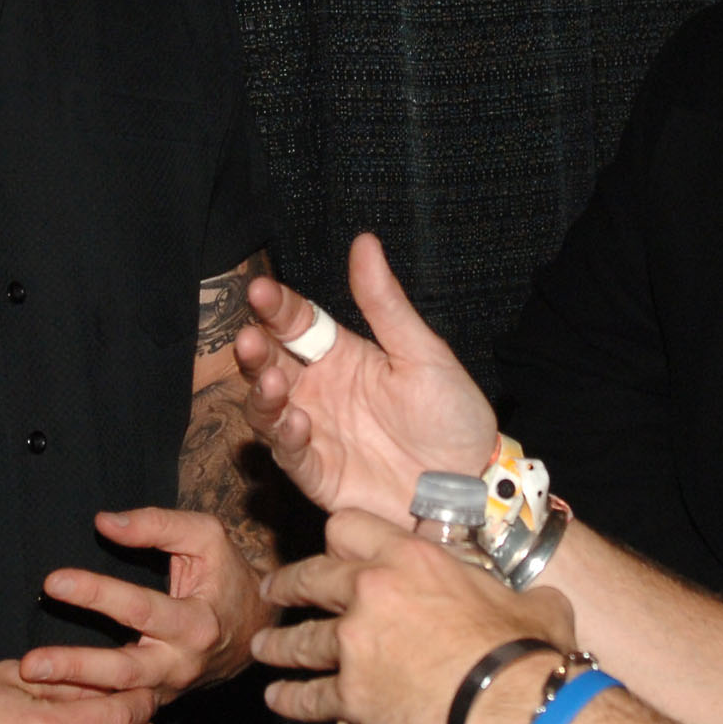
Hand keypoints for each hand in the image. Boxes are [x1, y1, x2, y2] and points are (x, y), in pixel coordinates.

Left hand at [21, 507, 273, 702]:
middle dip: (76, 668)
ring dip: (73, 692)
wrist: (256, 628)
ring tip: (30, 681)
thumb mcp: (206, 538)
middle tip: (31, 663)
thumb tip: (103, 522)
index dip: (97, 594)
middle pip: (125, 671)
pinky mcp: (156, 701)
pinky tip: (46, 700)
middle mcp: (182, 663)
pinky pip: (117, 708)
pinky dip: (83, 705)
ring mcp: (169, 688)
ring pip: (118, 699)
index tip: (53, 581)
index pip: (141, 609)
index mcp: (198, 623)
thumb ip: (157, 525)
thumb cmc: (227, 575)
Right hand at [236, 233, 500, 522]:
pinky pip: (291, 456)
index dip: (277, 307)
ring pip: (269, 410)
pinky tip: (297, 422)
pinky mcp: (319, 475)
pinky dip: (287, 439)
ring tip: (274, 381)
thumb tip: (364, 241)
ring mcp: (315, 433)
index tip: (260, 290)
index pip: (298, 324)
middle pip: (272, 364)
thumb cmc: (451, 415)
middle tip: (250, 338)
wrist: (472, 482)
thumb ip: (385, 304)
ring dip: (264, 394)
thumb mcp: (422, 353)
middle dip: (256, 351)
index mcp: (342, 356)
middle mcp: (319, 392)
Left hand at [253, 509, 574, 723]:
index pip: (350, 527)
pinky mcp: (351, 695)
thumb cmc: (527, 651)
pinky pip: (309, 696)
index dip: (338, 539)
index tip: (331, 551)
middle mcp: (373, 591)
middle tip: (274, 590)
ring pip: (299, 640)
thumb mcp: (531, 603)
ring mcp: (355, 643)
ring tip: (263, 648)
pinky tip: (278, 701)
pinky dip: (290, 700)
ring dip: (278, 645)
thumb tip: (541, 602)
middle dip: (287, 584)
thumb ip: (517, 595)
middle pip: (310, 578)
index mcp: (412, 558)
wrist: (510, 704)